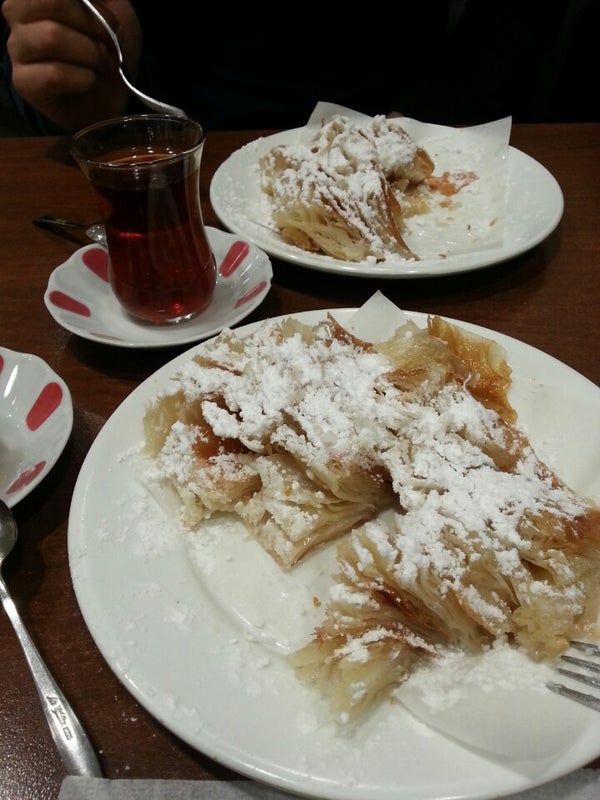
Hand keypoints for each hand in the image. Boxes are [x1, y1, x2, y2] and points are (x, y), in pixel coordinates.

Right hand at [2, 0, 141, 130]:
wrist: (108, 98)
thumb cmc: (105, 49)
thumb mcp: (112, 10)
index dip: (89, 6)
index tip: (109, 21)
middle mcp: (16, 15)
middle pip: (52, 3)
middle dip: (94, 25)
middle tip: (110, 44)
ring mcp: (17, 49)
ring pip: (52, 37)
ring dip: (92, 54)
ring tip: (103, 64)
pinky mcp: (23, 82)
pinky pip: (54, 74)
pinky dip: (83, 78)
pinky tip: (89, 81)